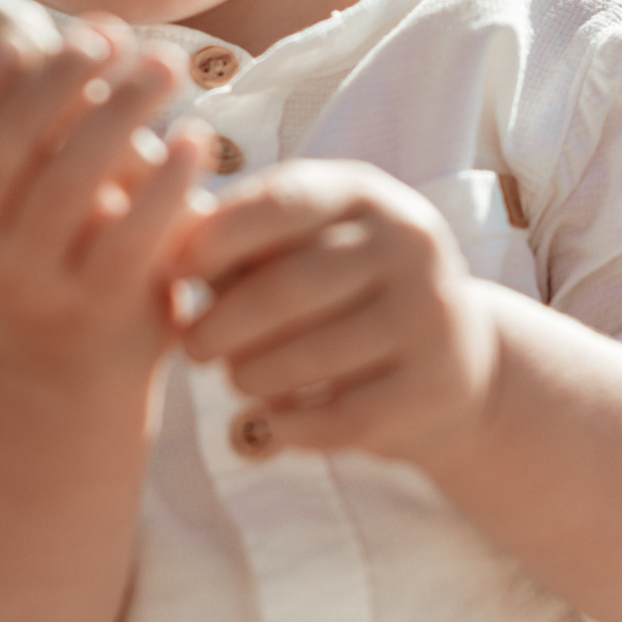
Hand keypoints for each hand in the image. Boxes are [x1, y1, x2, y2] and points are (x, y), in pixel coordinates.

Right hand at [0, 22, 208, 383]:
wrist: (68, 364)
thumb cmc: (56, 237)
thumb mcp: (29, 181)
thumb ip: (48, 113)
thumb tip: (100, 31)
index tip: (26, 30)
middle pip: (6, 143)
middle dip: (61, 76)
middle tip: (112, 36)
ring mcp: (28, 282)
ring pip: (70, 182)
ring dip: (122, 110)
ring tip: (166, 68)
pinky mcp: (94, 308)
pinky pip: (132, 234)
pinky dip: (168, 180)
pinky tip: (197, 140)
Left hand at [173, 160, 498, 463]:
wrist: (459, 362)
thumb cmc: (351, 295)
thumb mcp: (312, 245)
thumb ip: (247, 240)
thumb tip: (162, 245)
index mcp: (368, 195)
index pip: (282, 202)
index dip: (216, 239)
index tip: (173, 272)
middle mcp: (409, 246)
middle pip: (287, 289)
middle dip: (223, 325)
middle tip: (194, 347)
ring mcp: (429, 316)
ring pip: (308, 359)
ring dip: (252, 376)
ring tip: (237, 377)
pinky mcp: (434, 385)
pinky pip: (338, 417)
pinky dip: (289, 425)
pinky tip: (269, 421)